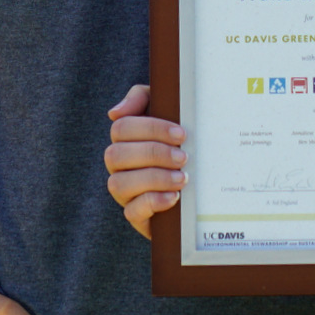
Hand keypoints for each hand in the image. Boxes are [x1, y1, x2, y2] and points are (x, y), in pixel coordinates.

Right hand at [105, 83, 186, 238]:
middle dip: (153, 154)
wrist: (200, 184)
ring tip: (182, 178)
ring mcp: (124, 192)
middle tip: (183, 157)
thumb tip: (114, 113)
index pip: (122, 128)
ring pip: (119, 184)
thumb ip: (141, 98)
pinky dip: (153, 202)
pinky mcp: (136, 216)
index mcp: (124, 139)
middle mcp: (118, 165)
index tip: (180, 134)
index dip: (150, 129)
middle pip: (116, 155)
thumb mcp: (165, 110)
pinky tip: (174, 197)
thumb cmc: (179, 139)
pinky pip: (131, 212)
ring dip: (153, 179)